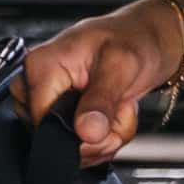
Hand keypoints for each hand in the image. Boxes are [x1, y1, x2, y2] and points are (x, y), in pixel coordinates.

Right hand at [18, 2, 183, 166]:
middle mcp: (36, 83)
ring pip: (68, 144)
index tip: (108, 123)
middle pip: (54, 137)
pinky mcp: (58, 112)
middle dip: (96, 137)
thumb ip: (102, 100)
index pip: (43, 124)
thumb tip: (86, 133)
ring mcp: (46, 100)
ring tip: (117, 109)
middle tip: (119, 111)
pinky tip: (113, 117)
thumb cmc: (134, 39)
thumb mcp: (122, 65)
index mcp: (40, 65)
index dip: (79, 134)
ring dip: (102, 138)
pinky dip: (101, 139)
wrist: (148, 38)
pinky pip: (76, 143)